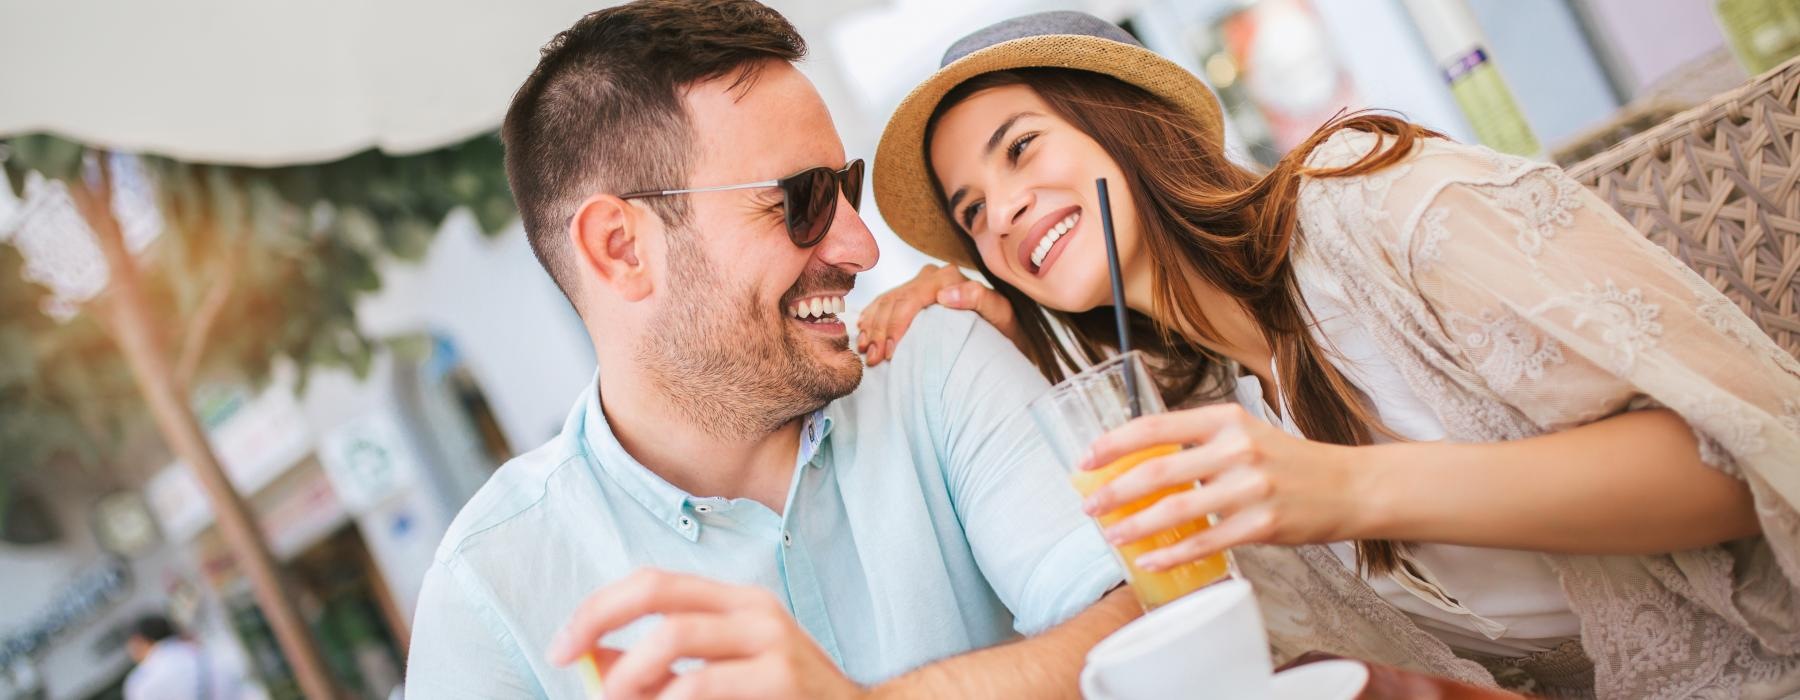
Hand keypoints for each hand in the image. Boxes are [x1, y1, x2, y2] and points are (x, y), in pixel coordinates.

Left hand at [548, 569, 864, 699]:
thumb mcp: (719, 677)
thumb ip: (660, 670)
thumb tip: (594, 663)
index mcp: (736, 602)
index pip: (654, 581)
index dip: (599, 608)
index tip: (562, 645)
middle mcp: (755, 609)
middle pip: (658, 593)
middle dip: (599, 622)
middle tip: (571, 664)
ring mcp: (773, 640)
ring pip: (674, 636)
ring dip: (629, 673)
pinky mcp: (781, 678)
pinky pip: (701, 684)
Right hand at [856, 264, 1017, 365]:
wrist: (1003, 334)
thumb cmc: (1003, 329)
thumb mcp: (1000, 314)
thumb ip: (978, 298)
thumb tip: (945, 295)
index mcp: (949, 277)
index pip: (911, 299)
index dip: (896, 325)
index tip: (890, 352)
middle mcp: (933, 276)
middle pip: (895, 301)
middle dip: (879, 331)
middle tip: (873, 359)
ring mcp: (921, 284)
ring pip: (886, 302)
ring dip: (872, 327)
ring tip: (866, 352)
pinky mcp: (914, 294)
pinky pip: (885, 302)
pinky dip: (872, 318)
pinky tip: (864, 333)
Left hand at [1076, 404, 1372, 570]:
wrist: (1350, 486)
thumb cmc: (1289, 461)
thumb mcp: (1245, 434)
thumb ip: (1199, 443)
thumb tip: (1140, 462)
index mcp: (1226, 419)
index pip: (1155, 427)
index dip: (1113, 444)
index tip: (1085, 460)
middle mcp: (1237, 450)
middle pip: (1156, 471)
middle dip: (1113, 491)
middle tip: (1088, 506)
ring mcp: (1251, 488)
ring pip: (1175, 511)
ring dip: (1134, 526)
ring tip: (1111, 535)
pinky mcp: (1263, 525)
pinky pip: (1205, 543)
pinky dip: (1171, 555)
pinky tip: (1149, 561)